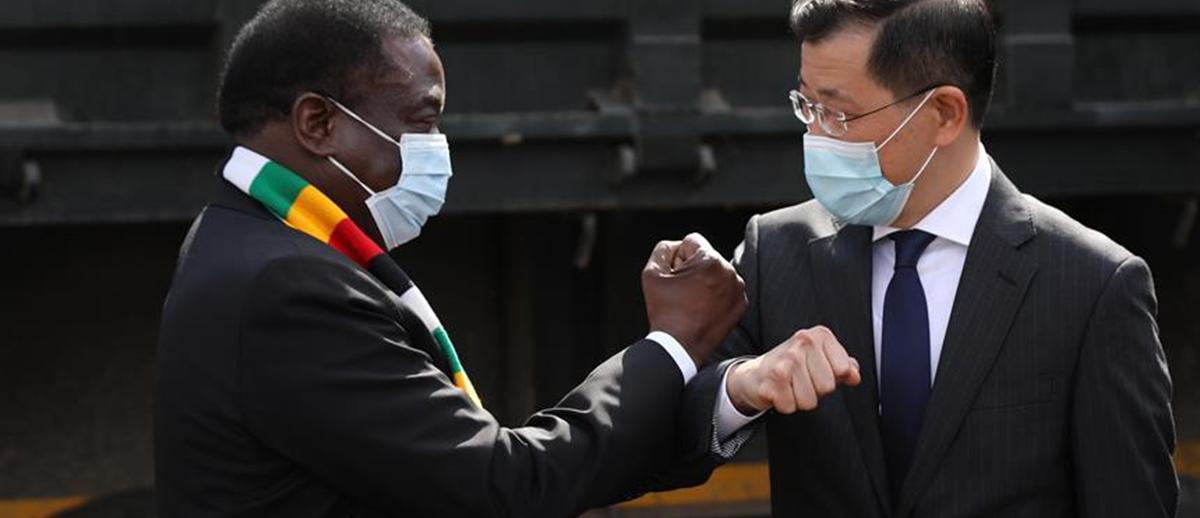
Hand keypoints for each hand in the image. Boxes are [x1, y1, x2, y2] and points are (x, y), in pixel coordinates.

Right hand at [642, 233, 746, 366]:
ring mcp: (738, 289)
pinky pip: (726, 288)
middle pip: (705, 256)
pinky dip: (716, 295)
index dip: (677, 257)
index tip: (674, 277)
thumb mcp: (652, 273)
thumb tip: (676, 246)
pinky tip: (703, 309)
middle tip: (681, 292)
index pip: (691, 242)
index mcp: (710, 260)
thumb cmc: (664, 311)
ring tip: (692, 302)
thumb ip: (663, 249)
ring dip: (705, 280)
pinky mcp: (741, 304)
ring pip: (716, 272)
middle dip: (692, 268)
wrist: (679, 349)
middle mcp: (730, 271)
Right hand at [726, 326, 860, 414]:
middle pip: (827, 387)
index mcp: (819, 335)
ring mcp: (786, 360)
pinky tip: (779, 391)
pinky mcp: (771, 378)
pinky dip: (785, 405)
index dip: (833, 377)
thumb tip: (854, 375)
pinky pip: (790, 406)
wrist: (757, 372)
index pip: (843, 370)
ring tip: (791, 386)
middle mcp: (803, 342)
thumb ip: (845, 366)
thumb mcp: (823, 360)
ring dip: (800, 400)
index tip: (819, 371)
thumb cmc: (794, 366)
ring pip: (809, 400)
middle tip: (802, 380)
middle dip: (816, 391)